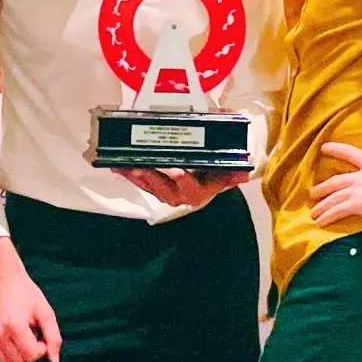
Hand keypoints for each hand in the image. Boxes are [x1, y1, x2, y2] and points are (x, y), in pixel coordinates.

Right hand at [0, 236, 61, 361]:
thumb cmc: (24, 292)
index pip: (31, 356)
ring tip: (20, 336)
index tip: (40, 336)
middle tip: (31, 335)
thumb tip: (54, 359)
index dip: (41, 349)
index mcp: (15, 326)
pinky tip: (10, 334)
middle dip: (29, 353)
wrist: (1, 278)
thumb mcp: (45, 311)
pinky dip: (6, 350)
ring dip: (17, 354)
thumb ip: (53, 336)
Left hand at [115, 166, 253, 208]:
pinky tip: (118, 166)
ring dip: (137, 177)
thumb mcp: (229, 168)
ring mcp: (167, 191)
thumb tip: (243, 173)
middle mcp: (182, 195)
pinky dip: (129, 175)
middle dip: (152, 179)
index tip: (178, 170)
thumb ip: (234, 171)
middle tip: (141, 167)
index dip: (184, 182)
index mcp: (201, 191)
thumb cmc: (220, 167)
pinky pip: (141, 183)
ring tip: (125, 165)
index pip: (193, 190)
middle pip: (166, 191)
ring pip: (151, 188)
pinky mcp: (155, 186)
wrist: (213, 171)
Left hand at [310, 142, 361, 226]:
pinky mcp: (357, 203)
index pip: (352, 154)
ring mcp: (358, 189)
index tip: (324, 147)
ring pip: (333, 197)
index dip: (337, 150)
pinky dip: (327, 216)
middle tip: (312, 192)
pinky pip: (337, 211)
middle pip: (336, 181)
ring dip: (321, 206)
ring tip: (313, 213)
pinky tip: (319, 222)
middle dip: (323, 187)